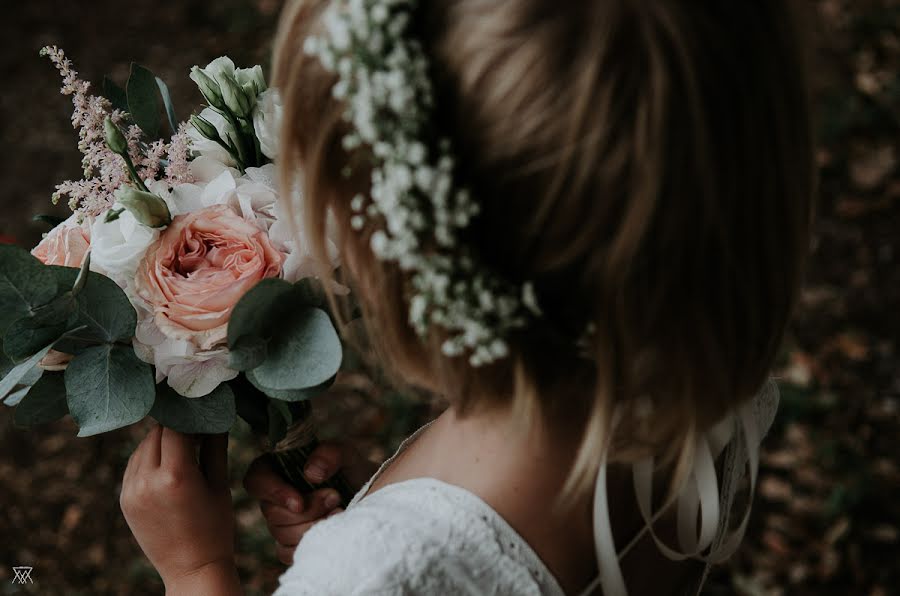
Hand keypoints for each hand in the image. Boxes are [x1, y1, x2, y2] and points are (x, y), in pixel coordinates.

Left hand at [120, 424, 240, 594]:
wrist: (192, 569)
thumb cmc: (215, 527)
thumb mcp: (219, 484)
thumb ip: (214, 447)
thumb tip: (215, 417)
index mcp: (176, 476)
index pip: (175, 428)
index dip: (189, 417)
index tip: (202, 412)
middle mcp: (148, 481)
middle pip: (155, 434)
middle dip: (175, 427)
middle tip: (195, 427)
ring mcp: (131, 491)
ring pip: (142, 447)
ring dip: (160, 440)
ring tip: (183, 445)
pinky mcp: (124, 500)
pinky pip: (133, 465)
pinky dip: (148, 457)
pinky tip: (167, 462)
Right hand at [243, 441, 376, 563]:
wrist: (368, 495)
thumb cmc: (350, 470)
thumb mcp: (345, 453)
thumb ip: (329, 454)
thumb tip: (311, 474)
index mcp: (276, 469)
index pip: (256, 481)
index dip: (273, 493)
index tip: (299, 503)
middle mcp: (274, 497)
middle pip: (272, 513)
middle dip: (308, 510)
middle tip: (335, 497)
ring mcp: (281, 522)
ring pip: (281, 534)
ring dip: (314, 525)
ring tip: (339, 510)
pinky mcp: (291, 543)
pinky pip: (289, 552)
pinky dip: (313, 543)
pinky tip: (333, 528)